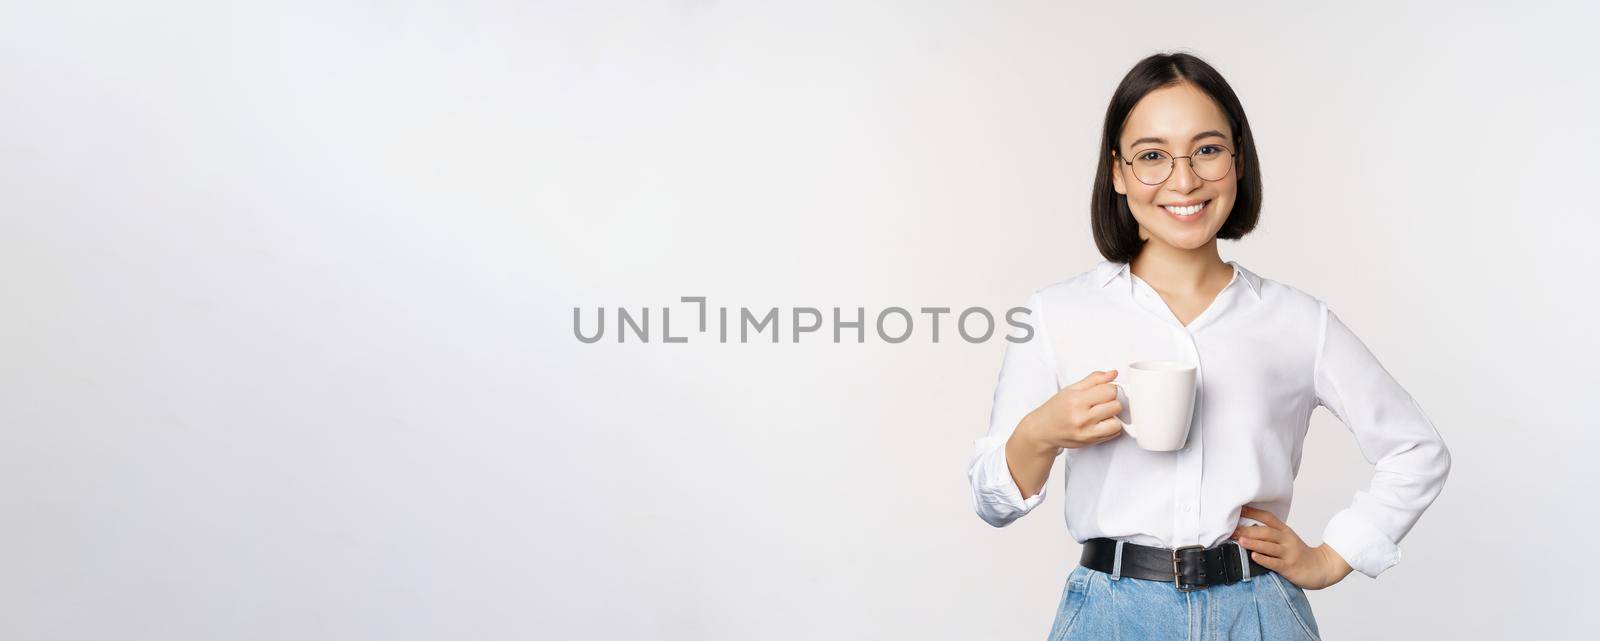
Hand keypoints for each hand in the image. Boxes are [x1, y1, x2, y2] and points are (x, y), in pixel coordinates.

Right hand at [1020, 370, 1124, 449]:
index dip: (1109, 388)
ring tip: (1101, 414)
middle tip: (1101, 402)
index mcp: (1076, 400)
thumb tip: (1113, 374)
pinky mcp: (1090, 441)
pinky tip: (1100, 423)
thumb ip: (1094, 379)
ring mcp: (1086, 432)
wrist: (1043, 430)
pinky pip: (1113, 434)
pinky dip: (1111, 427)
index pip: (1109, 390)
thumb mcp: (1071, 389)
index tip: (1103, 390)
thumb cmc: (1056, 409)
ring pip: (1117, 422)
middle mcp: (1081, 418)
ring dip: (1112, 417)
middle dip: (1112, 402)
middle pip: (1116, 406)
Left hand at [1232, 506, 1353, 589]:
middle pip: (1266, 532)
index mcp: (1284, 531)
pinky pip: (1275, 563)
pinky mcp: (1289, 567)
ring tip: (1240, 540)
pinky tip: (1254, 557)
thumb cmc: (1299, 554)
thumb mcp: (1286, 539)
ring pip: (1269, 547)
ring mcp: (1288, 554)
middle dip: (1248, 530)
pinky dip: (1264, 559)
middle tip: (1232, 529)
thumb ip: (1270, 535)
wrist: (1321, 568)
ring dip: (1254, 543)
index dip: (1253, 512)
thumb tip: (1245, 530)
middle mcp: (1286, 540)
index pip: (1268, 518)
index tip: (1239, 509)